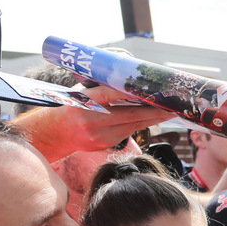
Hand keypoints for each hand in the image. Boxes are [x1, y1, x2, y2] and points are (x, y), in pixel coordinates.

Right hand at [12, 86, 167, 161]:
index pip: (112, 95)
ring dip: (151, 118)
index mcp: (84, 102)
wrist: (54, 132)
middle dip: (153, 111)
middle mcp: (91, 120)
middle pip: (130, 115)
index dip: (133, 94)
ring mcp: (98, 136)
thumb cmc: (70, 106)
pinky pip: (126, 133)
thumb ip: (101, 88)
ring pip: (132, 126)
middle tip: (172, 105)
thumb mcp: (80, 92)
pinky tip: (150, 118)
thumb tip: (129, 79)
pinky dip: (139, 125)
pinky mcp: (103, 145)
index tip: (152, 91)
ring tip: (167, 111)